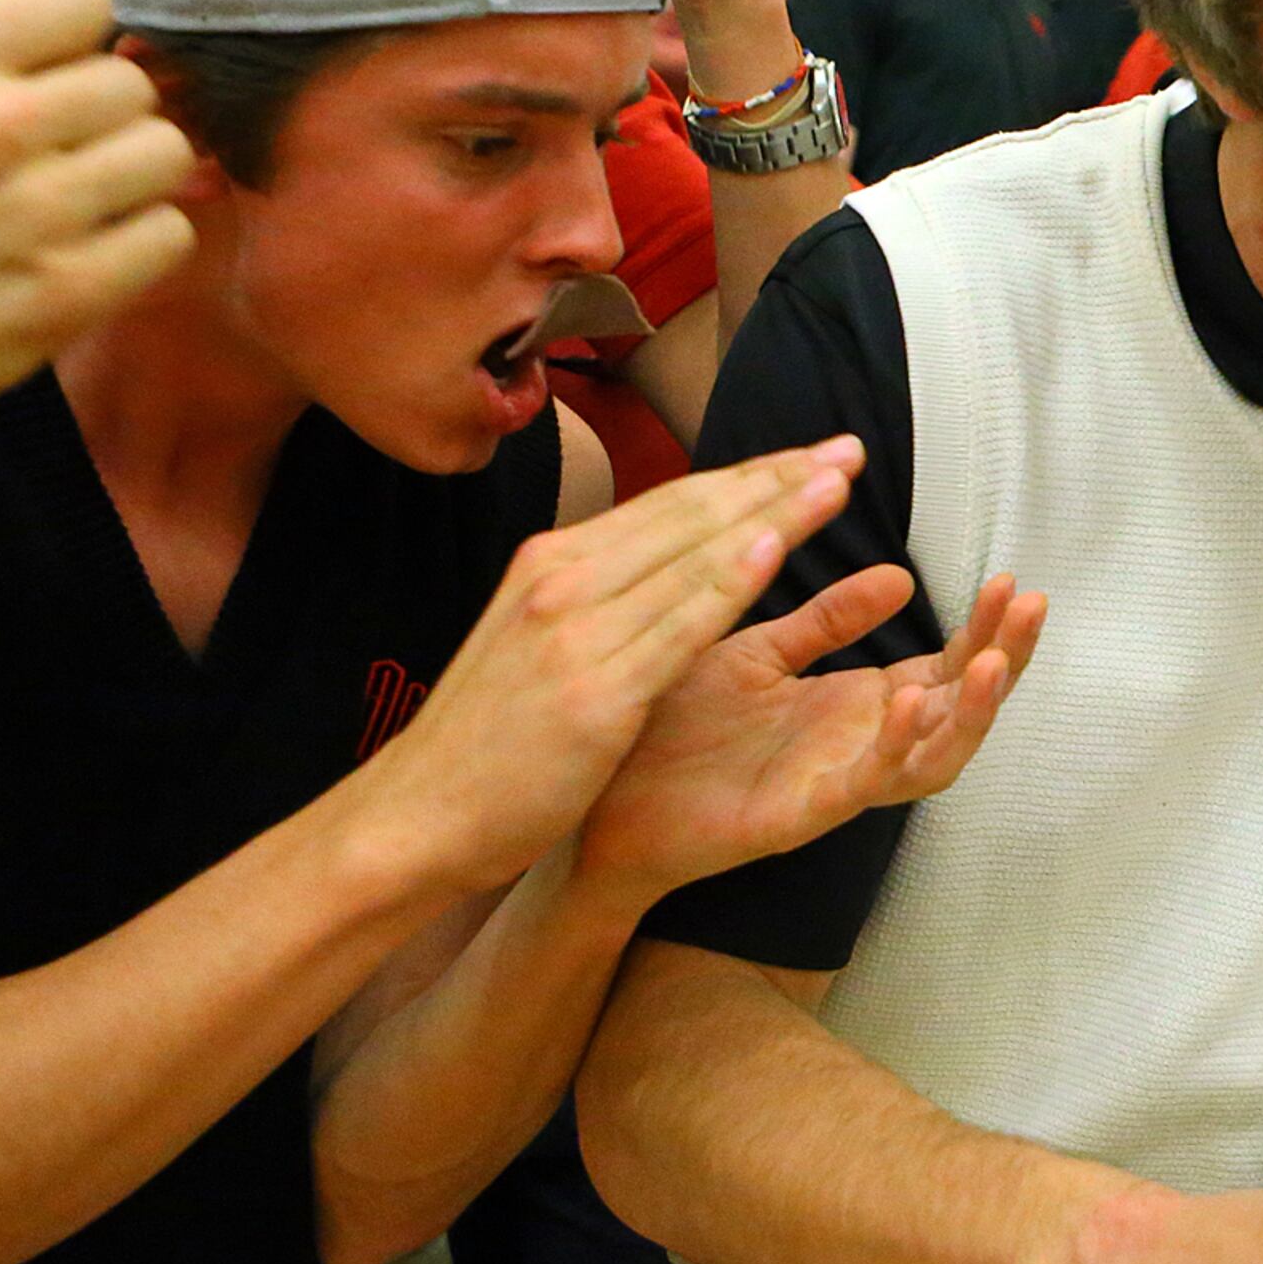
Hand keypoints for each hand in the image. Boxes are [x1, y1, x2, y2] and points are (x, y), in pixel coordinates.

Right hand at [0, 0, 193, 431]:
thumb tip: (70, 49)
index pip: (81, 0)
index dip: (78, 39)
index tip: (58, 72)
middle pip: (132, 84)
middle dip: (106, 114)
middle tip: (67, 152)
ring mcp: (36, 214)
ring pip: (166, 153)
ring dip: (134, 176)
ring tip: (86, 200)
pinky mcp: (66, 293)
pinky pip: (169, 234)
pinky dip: (143, 240)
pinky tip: (95, 250)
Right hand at [349, 444, 863, 893]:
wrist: (415, 816)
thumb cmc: (484, 742)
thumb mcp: (534, 642)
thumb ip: (593, 598)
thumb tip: (656, 563)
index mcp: (552, 565)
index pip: (669, 504)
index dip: (747, 476)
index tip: (809, 456)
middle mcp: (563, 579)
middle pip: (691, 513)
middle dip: (777, 477)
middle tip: (847, 448)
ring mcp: (575, 631)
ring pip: (693, 555)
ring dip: (773, 512)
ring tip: (836, 480)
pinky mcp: (592, 690)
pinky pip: (676, 626)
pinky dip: (727, 581)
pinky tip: (775, 549)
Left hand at [577, 568, 1046, 902]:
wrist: (603, 793)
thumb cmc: (676, 726)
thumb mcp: (761, 653)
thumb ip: (829, 621)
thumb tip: (902, 578)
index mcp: (856, 706)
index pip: (945, 666)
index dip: (986, 629)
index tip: (1012, 580)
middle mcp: (860, 747)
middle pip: (960, 710)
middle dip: (1004, 660)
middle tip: (1029, 606)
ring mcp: (837, 783)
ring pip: (934, 759)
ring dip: (970, 712)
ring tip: (993, 661)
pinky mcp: (800, 814)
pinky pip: (864, 786)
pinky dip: (895, 749)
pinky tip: (910, 704)